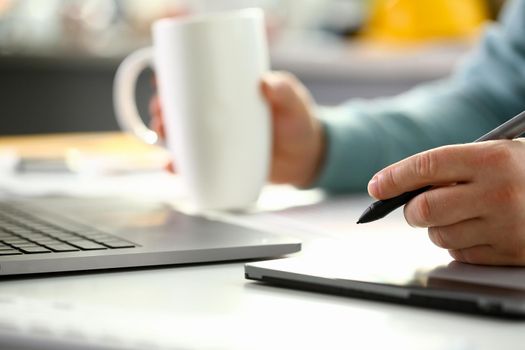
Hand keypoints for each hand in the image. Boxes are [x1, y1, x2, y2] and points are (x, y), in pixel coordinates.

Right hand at [150, 71, 324, 186]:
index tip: (161, 82)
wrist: (308, 157)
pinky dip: (181, 166)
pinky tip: (172, 167)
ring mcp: (220, 142)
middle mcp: (219, 118)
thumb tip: (265, 82)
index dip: (173, 83)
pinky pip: (196, 165)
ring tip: (162, 137)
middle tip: (160, 113)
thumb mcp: (293, 102)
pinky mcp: (223, 163)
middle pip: (182, 112)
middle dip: (163, 111)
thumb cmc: (300, 122)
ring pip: (184, 138)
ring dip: (166, 137)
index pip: (195, 85)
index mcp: (230, 95)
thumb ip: (284, 91)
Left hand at [367, 140, 524, 265]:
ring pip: (438, 235)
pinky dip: (458, 243)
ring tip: (459, 213)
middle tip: (414, 206)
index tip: (377, 186)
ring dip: (436, 227)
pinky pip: (460, 253)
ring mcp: (505, 226)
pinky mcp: (510, 253)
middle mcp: (498, 192)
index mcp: (492, 159)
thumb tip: (403, 185)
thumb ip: (453, 166)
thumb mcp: (497, 153)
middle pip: (424, 209)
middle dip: (411, 209)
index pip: (427, 166)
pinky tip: (477, 229)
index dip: (394, 177)